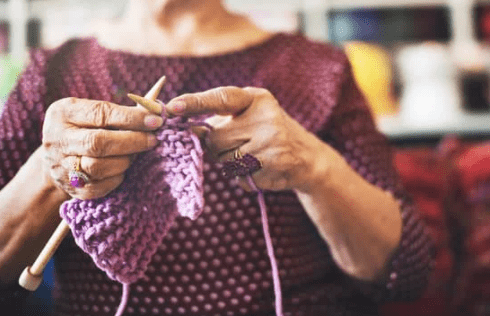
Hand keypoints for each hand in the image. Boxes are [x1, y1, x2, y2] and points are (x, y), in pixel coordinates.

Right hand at [42, 98, 162, 198]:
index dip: (131, 118)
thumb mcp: (95, 112)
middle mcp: (56, 139)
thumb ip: (123, 112)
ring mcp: (60, 166)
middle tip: (153, 140)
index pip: (101, 114)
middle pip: (98, 142)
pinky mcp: (71, 188)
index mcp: (63, 113)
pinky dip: (117, 177)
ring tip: (137, 154)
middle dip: (132, 141)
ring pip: (99, 167)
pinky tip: (124, 169)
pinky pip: (100, 186)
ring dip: (125, 160)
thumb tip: (159, 110)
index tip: (156, 121)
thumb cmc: (88, 128)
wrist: (59, 157)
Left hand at [164, 87, 332, 191]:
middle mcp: (265, 116)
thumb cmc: (269, 132)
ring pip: (223, 159)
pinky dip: (242, 175)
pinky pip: (238, 174)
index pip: (220, 98)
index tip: (171, 107)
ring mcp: (271, 141)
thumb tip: (186, 127)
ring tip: (252, 155)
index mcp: (257, 98)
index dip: (194, 102)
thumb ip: (220, 119)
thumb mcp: (249, 116)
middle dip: (217, 146)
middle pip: (215, 137)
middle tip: (236, 144)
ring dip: (229, 161)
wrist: (306, 157)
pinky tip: (260, 167)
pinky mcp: (272, 163)